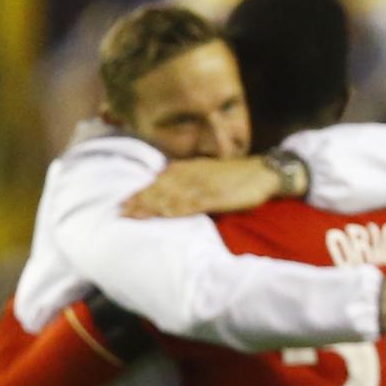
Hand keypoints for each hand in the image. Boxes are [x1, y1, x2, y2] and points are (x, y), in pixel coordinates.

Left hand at [122, 157, 283, 217]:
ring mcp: (202, 187)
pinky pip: (191, 204)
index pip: (159, 182)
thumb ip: (188, 175)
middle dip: (139, 201)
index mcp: (189, 169)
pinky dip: (174, 209)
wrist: (264, 172)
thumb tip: (165, 179)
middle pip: (160, 190)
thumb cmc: (238, 174)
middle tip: (121, 212)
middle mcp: (191, 176)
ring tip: (133, 215)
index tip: (124, 202)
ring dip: (151, 206)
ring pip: (170, 197)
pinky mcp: (214, 197)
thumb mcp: (208, 170)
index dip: (141, 193)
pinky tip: (163, 214)